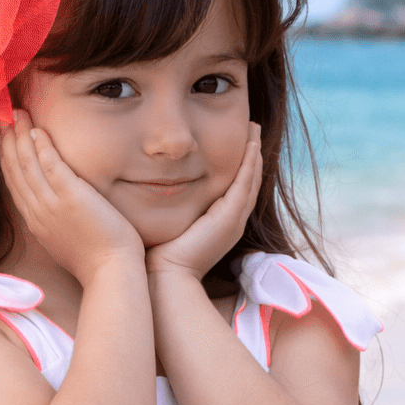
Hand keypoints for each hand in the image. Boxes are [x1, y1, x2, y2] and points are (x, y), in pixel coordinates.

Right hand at [0, 110, 144, 284]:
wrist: (110, 273)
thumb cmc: (96, 259)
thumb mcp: (64, 239)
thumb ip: (54, 219)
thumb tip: (54, 206)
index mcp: (35, 221)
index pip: (15, 183)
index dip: (6, 158)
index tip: (3, 137)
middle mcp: (37, 211)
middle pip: (15, 170)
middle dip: (7, 141)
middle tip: (2, 117)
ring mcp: (52, 205)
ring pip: (27, 165)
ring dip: (20, 137)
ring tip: (16, 114)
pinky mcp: (71, 198)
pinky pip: (51, 166)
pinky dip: (42, 147)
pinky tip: (37, 130)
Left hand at [146, 122, 262, 280]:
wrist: (165, 276)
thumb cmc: (159, 253)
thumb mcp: (169, 223)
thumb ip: (168, 207)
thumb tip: (149, 186)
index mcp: (220, 223)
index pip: (235, 187)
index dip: (239, 164)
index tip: (237, 141)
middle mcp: (232, 221)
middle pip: (249, 181)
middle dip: (252, 154)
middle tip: (252, 128)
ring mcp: (234, 219)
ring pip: (251, 179)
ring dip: (254, 153)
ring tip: (254, 129)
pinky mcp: (230, 217)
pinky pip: (245, 184)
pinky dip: (249, 163)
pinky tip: (250, 144)